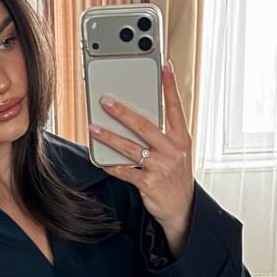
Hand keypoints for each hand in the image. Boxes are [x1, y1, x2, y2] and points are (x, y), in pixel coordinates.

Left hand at [89, 60, 195, 252]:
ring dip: (109, 137)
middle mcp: (172, 150)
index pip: (175, 108)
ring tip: (94, 128)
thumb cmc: (176, 179)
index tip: (165, 66)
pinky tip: (101, 159)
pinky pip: (125, 171)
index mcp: (181, 139)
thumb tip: (138, 121)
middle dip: (123, 112)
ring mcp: (161, 167)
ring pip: (130, 147)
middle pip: (144, 126)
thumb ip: (164, 137)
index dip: (170, 86)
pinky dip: (111, 165)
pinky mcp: (149, 183)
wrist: (182, 210)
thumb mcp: (178, 154)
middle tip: (106, 101)